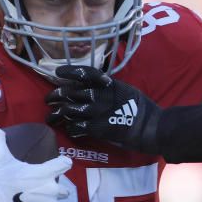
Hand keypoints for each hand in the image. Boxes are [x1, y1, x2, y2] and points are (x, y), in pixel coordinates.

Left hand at [45, 65, 160, 152]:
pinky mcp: (98, 127)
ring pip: (69, 110)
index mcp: (109, 84)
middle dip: (55, 96)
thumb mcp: (127, 91)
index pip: (84, 73)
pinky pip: (76, 126)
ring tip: (51, 118)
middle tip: (48, 100)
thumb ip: (110, 88)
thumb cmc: (143, 110)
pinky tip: (69, 130)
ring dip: (57, 115)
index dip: (69, 71)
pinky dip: (70, 128)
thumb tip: (95, 87)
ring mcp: (98, 111)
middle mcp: (101, 95)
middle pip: (70, 92)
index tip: (57, 73)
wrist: (152, 128)